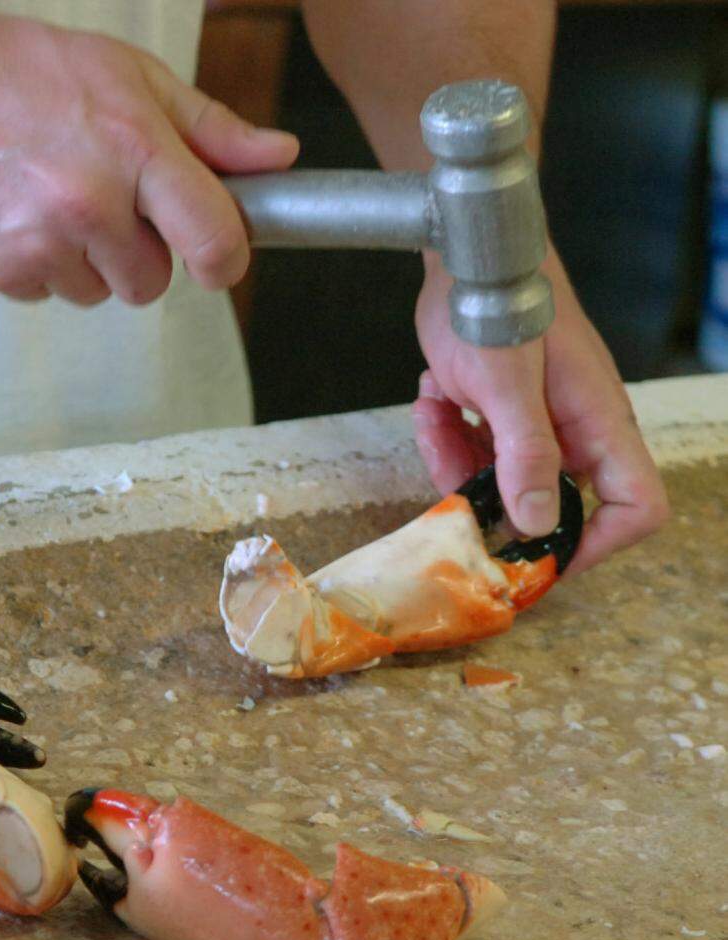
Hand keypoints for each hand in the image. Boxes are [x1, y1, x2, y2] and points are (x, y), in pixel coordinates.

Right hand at [0, 3, 297, 304]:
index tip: (215, 260)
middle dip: (134, 254)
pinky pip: (42, 294)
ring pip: (94, 293)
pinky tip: (9, 213)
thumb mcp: (121, 74)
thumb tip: (280, 158)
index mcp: (133, 145)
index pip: (215, 240)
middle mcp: (89, 202)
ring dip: (81, 261)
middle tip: (100, 203)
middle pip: (150, 283)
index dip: (223, 260)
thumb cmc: (9, 70)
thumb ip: (206, 126)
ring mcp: (39, 243)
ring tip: (43, 198)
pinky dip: (34, 266)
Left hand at [411, 247, 667, 574]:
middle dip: (495, 502)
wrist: (466, 256)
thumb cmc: (497, 306)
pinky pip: (475, 452)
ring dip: (457, 461)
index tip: (540, 555)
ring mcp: (538, 423)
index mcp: (597, 425)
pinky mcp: (501, 414)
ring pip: (500, 481)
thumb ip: (526, 455)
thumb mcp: (506, 386)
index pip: (636, 505)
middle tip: (453, 485)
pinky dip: (446, 436)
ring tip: (435, 414)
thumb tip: (539, 525)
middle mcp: (575, 431)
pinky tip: (432, 400)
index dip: (599, 542)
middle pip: (551, 502)